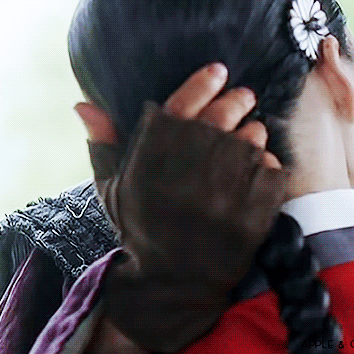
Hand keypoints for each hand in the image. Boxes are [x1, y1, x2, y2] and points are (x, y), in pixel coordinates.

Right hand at [75, 62, 284, 352]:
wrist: (175, 284)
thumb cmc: (144, 228)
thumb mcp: (114, 189)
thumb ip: (105, 145)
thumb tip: (82, 103)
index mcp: (154, 161)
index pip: (181, 106)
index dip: (202, 83)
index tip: (219, 70)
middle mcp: (188, 173)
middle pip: (222, 116)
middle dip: (237, 99)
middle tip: (244, 96)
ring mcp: (223, 194)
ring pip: (250, 140)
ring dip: (253, 131)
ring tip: (251, 133)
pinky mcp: (251, 213)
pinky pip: (271, 169)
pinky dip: (268, 163)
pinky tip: (261, 165)